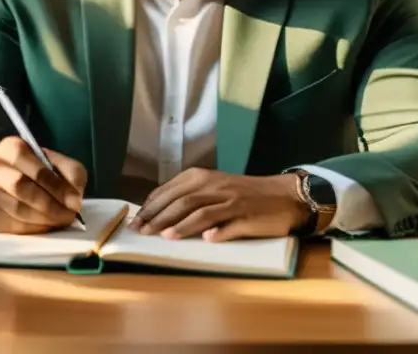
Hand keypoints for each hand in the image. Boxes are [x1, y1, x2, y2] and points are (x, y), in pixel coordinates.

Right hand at [0, 136, 86, 234]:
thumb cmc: (31, 168)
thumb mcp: (53, 160)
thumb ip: (71, 172)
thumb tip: (75, 199)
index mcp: (11, 148)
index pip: (35, 169)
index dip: (57, 187)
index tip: (75, 202)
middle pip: (23, 189)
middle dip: (51, 206)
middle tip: (69, 215)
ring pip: (18, 210)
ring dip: (45, 219)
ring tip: (61, 221)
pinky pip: (14, 227)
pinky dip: (35, 229)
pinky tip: (46, 225)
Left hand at [126, 168, 310, 241]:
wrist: (282, 196)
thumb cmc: (241, 193)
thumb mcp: (212, 188)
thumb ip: (187, 196)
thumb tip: (156, 211)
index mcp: (202, 177)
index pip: (170, 191)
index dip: (151, 206)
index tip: (135, 221)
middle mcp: (215, 186)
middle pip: (182, 201)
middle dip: (159, 217)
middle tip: (142, 232)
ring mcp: (232, 202)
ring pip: (202, 211)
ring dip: (183, 225)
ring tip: (165, 236)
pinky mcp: (248, 217)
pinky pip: (230, 224)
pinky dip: (218, 232)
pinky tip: (207, 240)